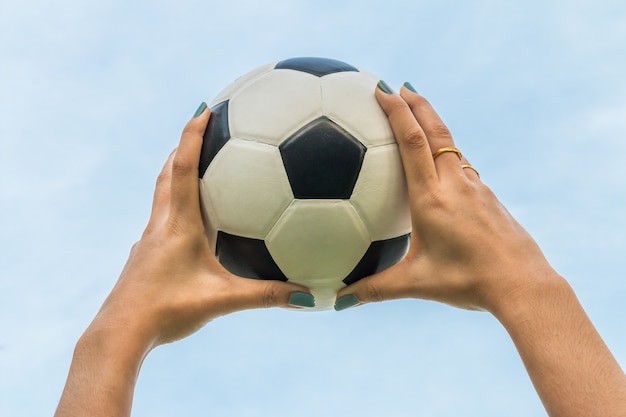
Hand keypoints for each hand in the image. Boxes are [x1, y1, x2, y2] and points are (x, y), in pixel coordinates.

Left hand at [55, 104, 313, 416]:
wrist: (120, 333)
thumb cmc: (167, 312)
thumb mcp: (222, 301)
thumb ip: (266, 296)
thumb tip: (308, 296)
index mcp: (178, 225)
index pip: (183, 167)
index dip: (193, 135)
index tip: (205, 108)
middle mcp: (160, 225)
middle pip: (168, 172)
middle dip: (184, 145)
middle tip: (202, 125)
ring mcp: (149, 239)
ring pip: (161, 193)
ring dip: (176, 170)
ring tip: (196, 161)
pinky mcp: (145, 255)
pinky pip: (161, 217)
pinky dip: (175, 203)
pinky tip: (189, 220)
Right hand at [335, 83, 557, 312]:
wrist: (522, 283)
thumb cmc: (468, 282)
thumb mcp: (416, 284)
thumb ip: (374, 289)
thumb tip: (338, 300)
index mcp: (431, 199)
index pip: (413, 143)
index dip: (398, 113)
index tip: (383, 90)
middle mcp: (454, 185)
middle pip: (436, 131)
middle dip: (416, 103)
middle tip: (398, 85)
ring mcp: (475, 188)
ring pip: (451, 144)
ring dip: (433, 122)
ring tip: (417, 111)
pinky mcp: (487, 196)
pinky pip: (462, 164)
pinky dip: (447, 149)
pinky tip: (442, 162)